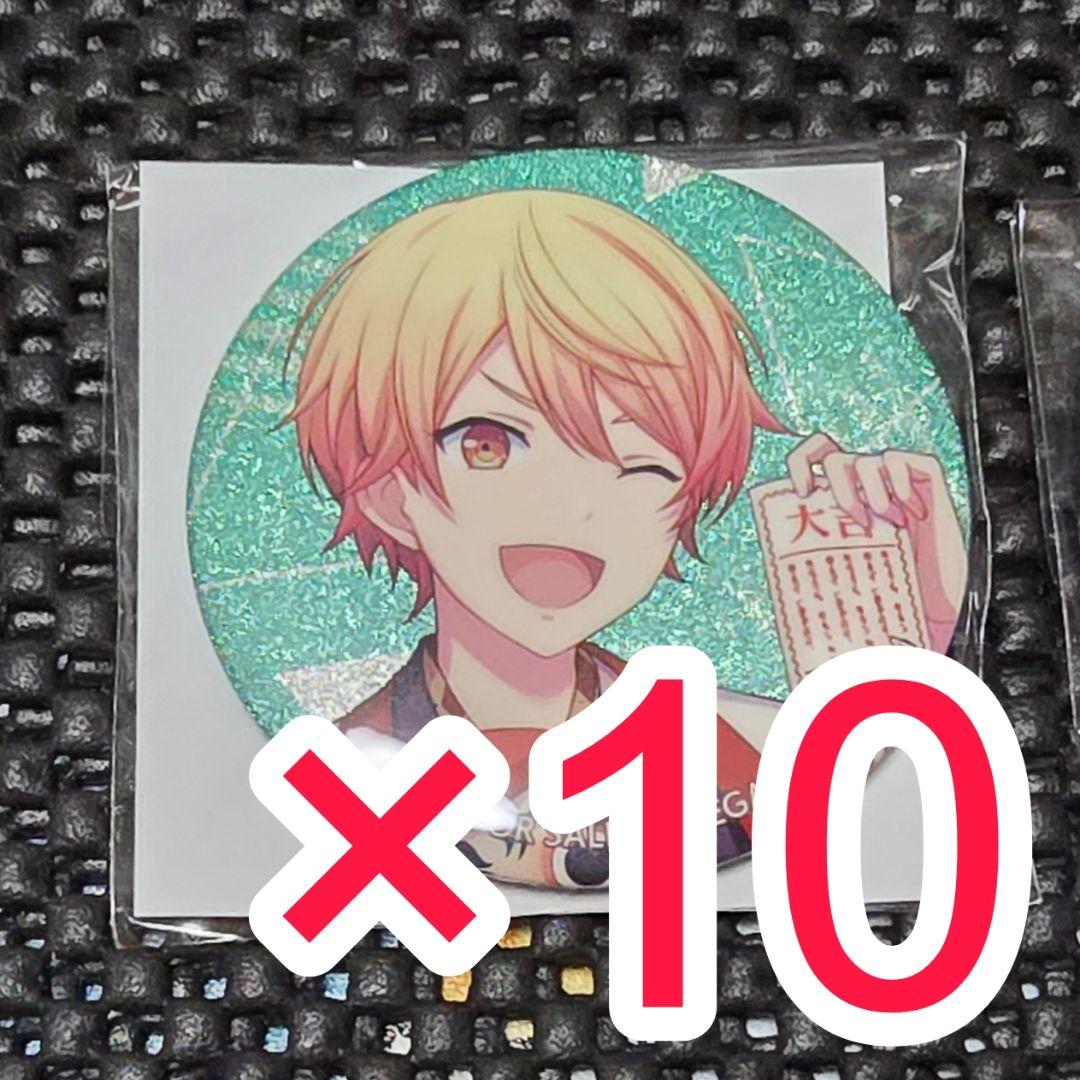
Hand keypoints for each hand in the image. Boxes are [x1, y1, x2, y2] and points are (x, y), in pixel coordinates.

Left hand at [785, 433, 966, 652]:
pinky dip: (902, 484)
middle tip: (855, 518)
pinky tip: (913, 512)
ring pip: (866, 460)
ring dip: (872, 492)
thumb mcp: (846, 569)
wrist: (941, 594)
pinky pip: (902, 460)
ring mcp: (890, 475)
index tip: (803, 492)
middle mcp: (861, 481)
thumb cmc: (891, 584)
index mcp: (837, 495)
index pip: (810, 456)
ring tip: (888, 521)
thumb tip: (779, 566)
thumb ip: (819, 554)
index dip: (800, 463)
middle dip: (839, 485)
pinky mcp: (923, 473)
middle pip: (832, 455)